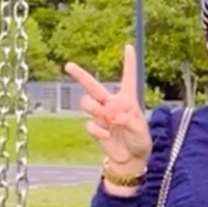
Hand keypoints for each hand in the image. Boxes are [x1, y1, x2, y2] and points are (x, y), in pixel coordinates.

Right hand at [64, 43, 151, 171]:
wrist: (130, 160)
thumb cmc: (139, 142)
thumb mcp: (139, 130)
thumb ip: (127, 120)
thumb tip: (111, 115)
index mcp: (127, 99)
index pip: (128, 77)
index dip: (129, 61)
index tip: (128, 46)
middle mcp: (112, 104)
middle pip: (93, 86)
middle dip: (80, 75)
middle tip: (68, 65)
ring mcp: (101, 115)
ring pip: (87, 102)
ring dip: (93, 108)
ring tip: (106, 119)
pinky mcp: (95, 128)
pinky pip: (89, 124)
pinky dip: (98, 131)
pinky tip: (107, 137)